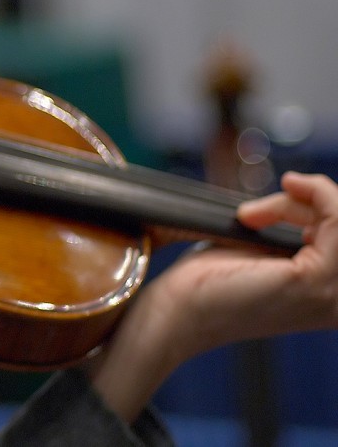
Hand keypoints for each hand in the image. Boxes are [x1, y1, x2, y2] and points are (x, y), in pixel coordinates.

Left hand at [86, 171, 337, 421]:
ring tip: (253, 212)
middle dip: (307, 204)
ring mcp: (331, 296)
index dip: (311, 211)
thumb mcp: (260, 251)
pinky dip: (319, 194)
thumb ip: (290, 235)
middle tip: (253, 212)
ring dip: (302, 200)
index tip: (262, 208)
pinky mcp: (313, 281)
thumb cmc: (207, 284)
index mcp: (328, 298)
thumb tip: (308, 198)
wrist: (178, 311)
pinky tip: (289, 187)